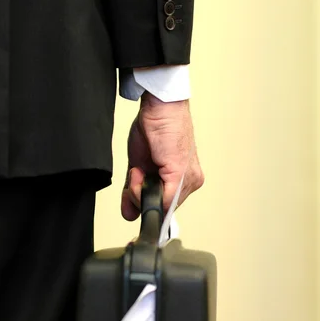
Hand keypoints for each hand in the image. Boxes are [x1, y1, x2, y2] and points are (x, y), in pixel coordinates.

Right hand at [121, 92, 203, 220]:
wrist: (161, 106)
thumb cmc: (154, 128)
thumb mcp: (139, 166)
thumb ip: (135, 191)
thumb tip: (129, 214)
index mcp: (183, 180)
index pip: (163, 206)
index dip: (144, 202)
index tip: (133, 193)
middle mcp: (190, 182)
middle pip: (160, 209)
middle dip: (140, 195)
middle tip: (135, 174)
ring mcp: (189, 180)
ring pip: (159, 207)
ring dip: (138, 191)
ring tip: (138, 169)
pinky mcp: (181, 176)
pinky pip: (160, 201)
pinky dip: (140, 189)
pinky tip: (139, 171)